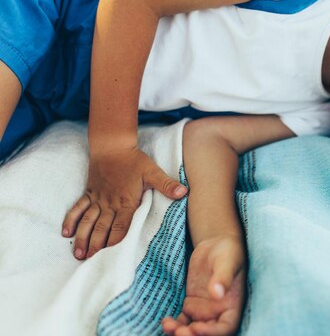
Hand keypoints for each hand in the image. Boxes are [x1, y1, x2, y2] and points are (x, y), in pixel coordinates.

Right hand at [62, 146, 187, 258]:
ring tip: (79, 254)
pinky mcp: (89, 192)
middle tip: (90, 262)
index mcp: (126, 202)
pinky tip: (66, 233)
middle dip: (96, 246)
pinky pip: (78, 208)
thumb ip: (167, 185)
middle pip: (101, 229)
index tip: (111, 258)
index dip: (115, 243)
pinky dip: (71, 220)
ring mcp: (97, 199)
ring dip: (83, 238)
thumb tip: (184, 192)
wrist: (112, 145)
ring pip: (88, 221)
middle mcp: (110, 204)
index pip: (121, 227)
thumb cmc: (134, 160)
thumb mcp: (153, 172)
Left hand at [162, 236, 246, 335]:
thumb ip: (223, 277)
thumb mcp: (227, 262)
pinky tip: (166, 321)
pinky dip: (173, 325)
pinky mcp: (191, 305)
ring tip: (168, 326)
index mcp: (232, 306)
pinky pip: (182, 321)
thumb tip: (217, 293)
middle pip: (207, 333)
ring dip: (180, 333)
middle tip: (180, 332)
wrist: (216, 244)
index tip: (196, 327)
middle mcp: (218, 313)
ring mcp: (204, 311)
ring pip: (192, 330)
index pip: (225, 328)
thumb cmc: (228, 252)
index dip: (211, 333)